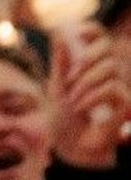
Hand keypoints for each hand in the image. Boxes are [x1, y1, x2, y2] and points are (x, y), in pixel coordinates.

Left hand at [49, 22, 130, 170]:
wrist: (70, 149)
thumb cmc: (64, 120)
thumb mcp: (57, 89)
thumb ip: (61, 63)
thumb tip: (59, 33)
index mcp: (91, 66)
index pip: (99, 37)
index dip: (91, 30)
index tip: (76, 32)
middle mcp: (108, 72)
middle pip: (107, 48)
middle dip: (86, 60)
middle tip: (69, 79)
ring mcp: (118, 86)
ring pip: (109, 68)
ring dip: (85, 84)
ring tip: (72, 102)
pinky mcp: (124, 102)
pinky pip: (112, 88)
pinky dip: (92, 97)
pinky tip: (81, 108)